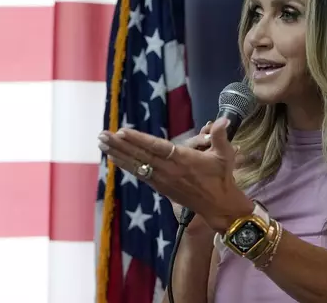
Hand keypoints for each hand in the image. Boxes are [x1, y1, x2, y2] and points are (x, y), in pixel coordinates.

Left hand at [98, 117, 253, 233]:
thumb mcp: (225, 155)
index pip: (156, 147)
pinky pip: (140, 174)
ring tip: (102, 144)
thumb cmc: (222, 178)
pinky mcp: (161, 187)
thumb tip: (222, 120)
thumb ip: (221, 137)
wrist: (218, 206)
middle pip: (140, 155)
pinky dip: (126, 165)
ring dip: (118, 154)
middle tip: (102, 135)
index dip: (138, 139)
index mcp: (183, 160)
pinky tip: (115, 159)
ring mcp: (163, 180)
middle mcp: (169, 170)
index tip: (122, 132)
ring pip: (137, 165)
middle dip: (120, 145)